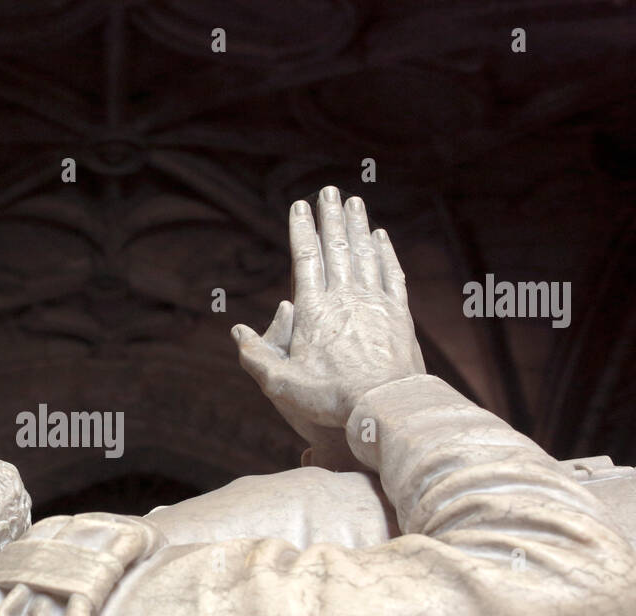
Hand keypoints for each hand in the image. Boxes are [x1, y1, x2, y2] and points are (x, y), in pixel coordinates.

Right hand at [233, 187, 425, 438]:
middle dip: (331, 217)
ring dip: (359, 226)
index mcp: (314, 309)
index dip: (302, 228)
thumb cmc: (330, 398)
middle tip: (329, 191)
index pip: (307, 257)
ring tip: (355, 202)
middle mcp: (345, 297)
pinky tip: (382, 237)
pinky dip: (386, 252)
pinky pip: (392, 274)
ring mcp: (375, 303)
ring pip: (366, 254)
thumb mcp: (281, 384)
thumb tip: (236, 333)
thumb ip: (256, 357)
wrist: (385, 405)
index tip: (300, 205)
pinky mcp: (399, 315)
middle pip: (338, 247)